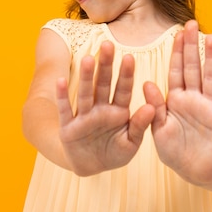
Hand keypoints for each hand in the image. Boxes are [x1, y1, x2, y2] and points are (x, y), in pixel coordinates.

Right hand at [57, 41, 154, 175]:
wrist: (91, 167)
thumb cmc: (114, 152)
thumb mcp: (131, 143)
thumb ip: (140, 125)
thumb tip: (151, 107)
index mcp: (118, 111)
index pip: (123, 89)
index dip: (126, 74)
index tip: (130, 57)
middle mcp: (100, 109)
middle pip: (103, 84)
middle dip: (106, 65)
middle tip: (108, 44)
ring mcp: (84, 116)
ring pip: (85, 93)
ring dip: (86, 76)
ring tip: (88, 59)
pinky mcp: (68, 126)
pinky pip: (65, 109)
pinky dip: (62, 96)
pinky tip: (60, 81)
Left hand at [144, 20, 211, 185]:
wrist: (197, 170)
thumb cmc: (175, 150)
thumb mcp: (159, 129)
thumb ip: (154, 107)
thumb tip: (146, 83)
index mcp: (175, 99)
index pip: (176, 71)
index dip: (177, 53)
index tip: (177, 33)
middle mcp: (193, 98)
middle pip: (193, 68)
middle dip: (192, 47)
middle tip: (192, 24)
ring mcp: (209, 106)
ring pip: (210, 77)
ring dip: (211, 58)